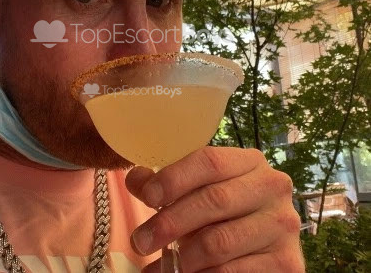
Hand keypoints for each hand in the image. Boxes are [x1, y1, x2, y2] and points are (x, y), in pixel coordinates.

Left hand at [125, 147, 304, 271]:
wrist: (261, 243)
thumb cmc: (223, 210)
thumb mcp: (197, 191)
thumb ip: (166, 183)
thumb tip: (135, 178)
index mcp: (250, 161)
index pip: (210, 161)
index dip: (175, 178)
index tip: (146, 197)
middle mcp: (272, 187)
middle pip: (214, 200)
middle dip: (170, 222)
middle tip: (140, 240)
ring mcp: (283, 225)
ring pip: (220, 241)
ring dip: (182, 257)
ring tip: (159, 265)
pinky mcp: (288, 263)